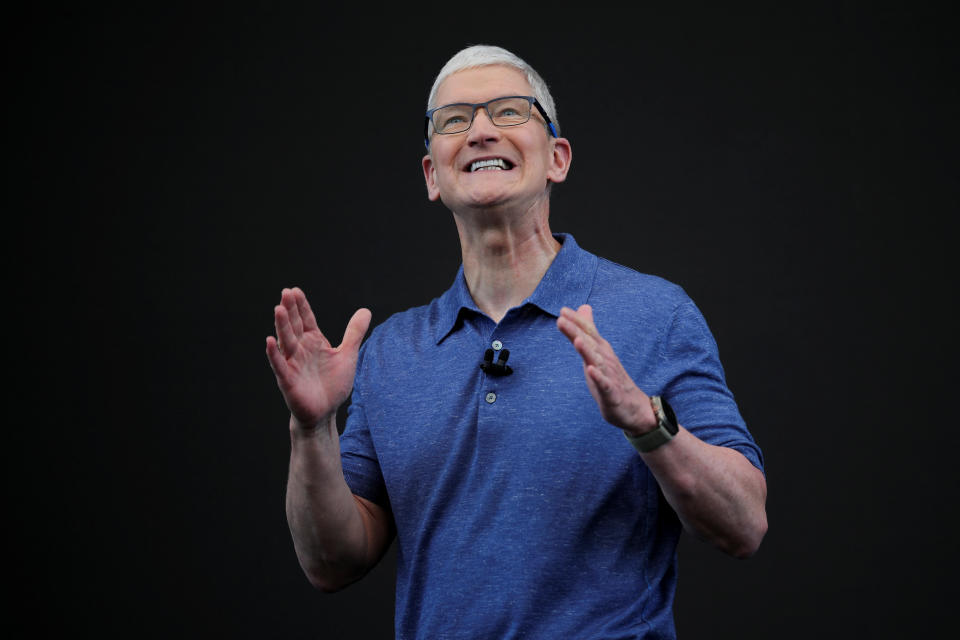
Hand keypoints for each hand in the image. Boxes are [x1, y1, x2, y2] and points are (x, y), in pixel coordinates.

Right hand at [266, 287, 371, 428]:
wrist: (325, 412)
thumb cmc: (333, 384)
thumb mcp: (347, 355)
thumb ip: (354, 333)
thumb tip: (366, 310)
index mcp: (314, 341)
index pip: (306, 319)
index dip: (301, 306)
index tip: (295, 290)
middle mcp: (300, 349)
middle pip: (294, 326)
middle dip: (290, 310)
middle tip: (286, 292)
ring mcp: (292, 363)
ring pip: (286, 341)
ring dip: (281, 326)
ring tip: (278, 309)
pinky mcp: (287, 380)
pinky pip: (279, 365)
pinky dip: (274, 354)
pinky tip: (269, 341)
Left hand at [556, 305, 655, 435]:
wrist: (633, 407)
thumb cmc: (611, 377)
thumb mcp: (597, 351)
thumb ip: (588, 330)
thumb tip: (583, 307)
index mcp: (600, 350)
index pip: (588, 332)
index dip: (576, 322)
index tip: (562, 310)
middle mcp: (605, 359)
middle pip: (589, 343)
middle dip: (576, 331)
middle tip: (561, 318)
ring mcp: (609, 376)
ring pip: (596, 361)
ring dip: (586, 351)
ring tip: (577, 340)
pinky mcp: (612, 393)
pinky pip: (605, 385)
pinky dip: (598, 377)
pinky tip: (591, 370)